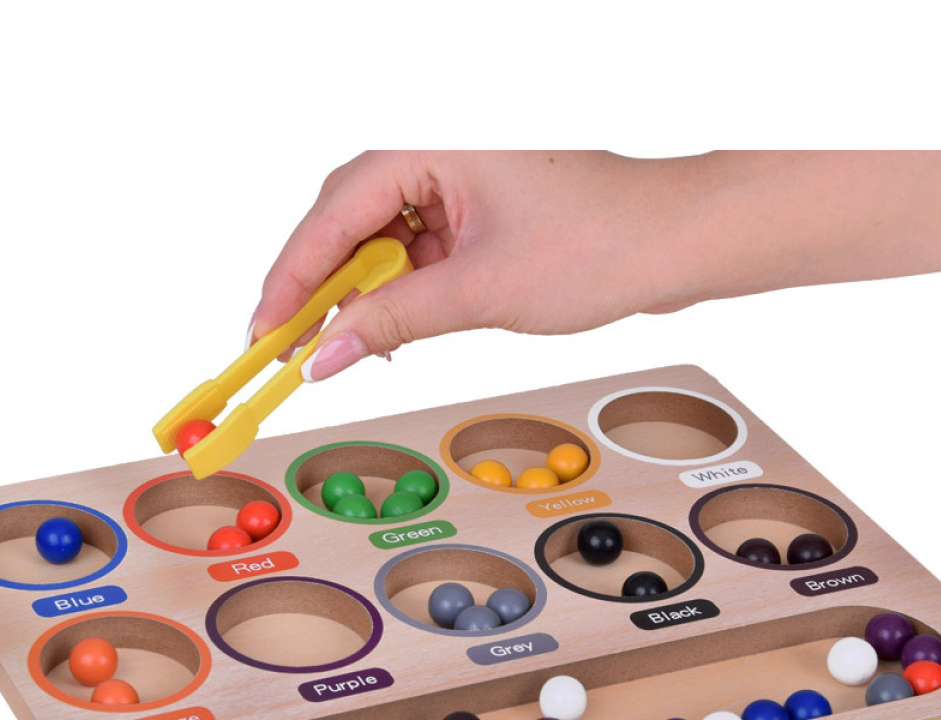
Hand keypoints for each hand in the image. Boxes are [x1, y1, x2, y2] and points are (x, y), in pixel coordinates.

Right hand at [248, 151, 701, 380]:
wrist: (676, 242)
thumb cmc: (600, 242)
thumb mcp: (480, 291)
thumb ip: (392, 323)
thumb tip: (324, 355)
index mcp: (431, 143)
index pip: (332, 214)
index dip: (290, 280)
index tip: (264, 335)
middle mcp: (436, 150)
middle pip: (345, 221)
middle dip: (319, 291)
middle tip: (290, 351)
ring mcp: (456, 179)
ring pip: (379, 239)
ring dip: (362, 297)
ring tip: (344, 350)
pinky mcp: (474, 209)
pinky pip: (414, 249)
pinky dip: (399, 292)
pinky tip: (392, 330)